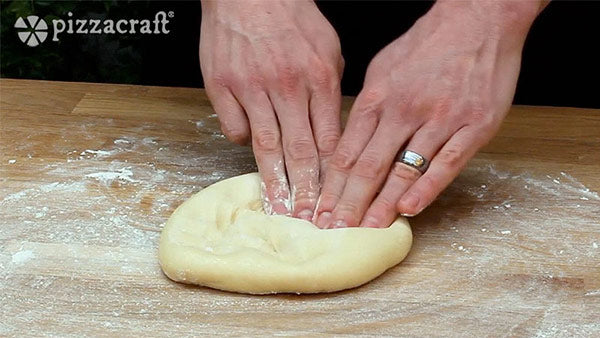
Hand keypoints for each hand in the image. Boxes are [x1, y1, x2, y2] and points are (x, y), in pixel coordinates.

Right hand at [200, 0, 342, 219]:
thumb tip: (331, 134)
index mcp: (319, 77)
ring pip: (266, 146)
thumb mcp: (328, 50)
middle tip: (309, 220)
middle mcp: (287, 86)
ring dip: (274, 182)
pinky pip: (233, 127)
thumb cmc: (292, 18)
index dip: (331, 175)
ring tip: (280, 209)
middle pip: (299, 150)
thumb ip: (330, 93)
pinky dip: (242, 139)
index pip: (328, 138)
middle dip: (306, 190)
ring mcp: (251, 87)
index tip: (334, 200)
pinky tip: (249, 141)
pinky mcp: (221, 86)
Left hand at [315, 0, 539, 227]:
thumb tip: (350, 145)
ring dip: (383, 204)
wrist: (478, 20)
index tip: (322, 209)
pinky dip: (427, 189)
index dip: (332, 186)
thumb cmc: (427, 45)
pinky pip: (447, 163)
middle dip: (349, 203)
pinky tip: (409, 209)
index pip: (347, 152)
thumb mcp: (381, 69)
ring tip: (366, 228)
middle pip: (369, 167)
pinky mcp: (475, 126)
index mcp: (378, 97)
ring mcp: (441, 119)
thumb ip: (366, 109)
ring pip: (405, 170)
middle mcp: (405, 109)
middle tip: (334, 229)